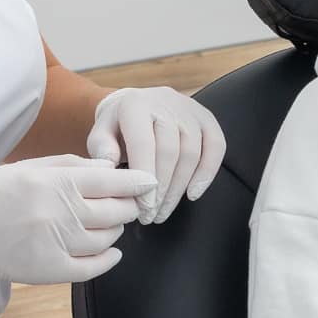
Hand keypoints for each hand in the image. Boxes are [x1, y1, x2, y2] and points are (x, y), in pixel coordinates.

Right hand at [0, 154, 157, 284]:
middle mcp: (59, 213)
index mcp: (54, 182)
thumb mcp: (30, 167)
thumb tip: (110, 170)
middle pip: (116, 211)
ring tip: (109, 222)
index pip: (113, 182)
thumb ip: (73, 166)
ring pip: (107, 238)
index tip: (150, 181)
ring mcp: (55, 244)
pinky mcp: (48, 270)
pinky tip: (111, 251)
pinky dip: (108, 259)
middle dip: (129, 206)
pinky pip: (92, 268)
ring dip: (115, 229)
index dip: (138, 182)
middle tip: (130, 202)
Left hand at [86, 86, 226, 223]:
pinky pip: (216, 147)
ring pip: (192, 153)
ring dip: (179, 188)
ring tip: (164, 211)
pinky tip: (192, 194)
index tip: (143, 206)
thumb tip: (110, 170)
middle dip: (162, 189)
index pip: (144, 143)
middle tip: (151, 215)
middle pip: (170, 151)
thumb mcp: (100, 134)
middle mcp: (166, 102)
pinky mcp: (207, 118)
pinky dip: (207, 173)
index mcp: (136, 104)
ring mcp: (190, 109)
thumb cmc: (117, 127)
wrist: (138, 105)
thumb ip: (102, 150)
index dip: (145, 177)